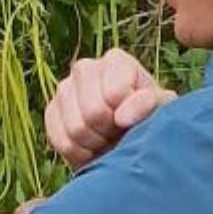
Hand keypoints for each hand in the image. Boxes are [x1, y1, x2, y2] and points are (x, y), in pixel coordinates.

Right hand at [43, 49, 175, 168]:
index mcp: (116, 61)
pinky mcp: (51, 111)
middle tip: (120, 135)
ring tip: (107, 141)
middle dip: (110, 132)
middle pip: (93, 112)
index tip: (135, 121)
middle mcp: (86, 68)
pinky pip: (59, 139)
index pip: (115, 93)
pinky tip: (90, 149)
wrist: (129, 139)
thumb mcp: (161, 110)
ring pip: (75, 128)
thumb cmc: (151, 119)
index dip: (127, 116)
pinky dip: (77, 152)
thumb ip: (148, 104)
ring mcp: (64, 89)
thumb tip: (121, 117)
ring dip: (95, 144)